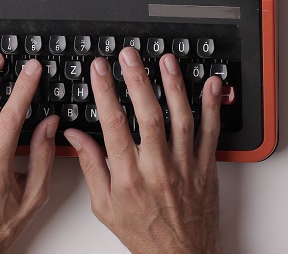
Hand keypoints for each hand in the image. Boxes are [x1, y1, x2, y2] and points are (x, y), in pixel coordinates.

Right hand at [63, 47, 222, 253]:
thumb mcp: (104, 205)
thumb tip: (74, 136)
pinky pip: (212, 132)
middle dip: (137, 79)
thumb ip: (90, 166)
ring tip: (166, 60)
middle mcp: (158, 169)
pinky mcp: (206, 167)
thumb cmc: (143, 233)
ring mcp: (185, 166)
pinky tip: (210, 84)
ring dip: (174, 85)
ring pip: (181, 118)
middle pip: (148, 115)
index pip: (114, 125)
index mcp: (129, 177)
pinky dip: (213, 106)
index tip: (100, 69)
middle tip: (129, 55)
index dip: (105, 92)